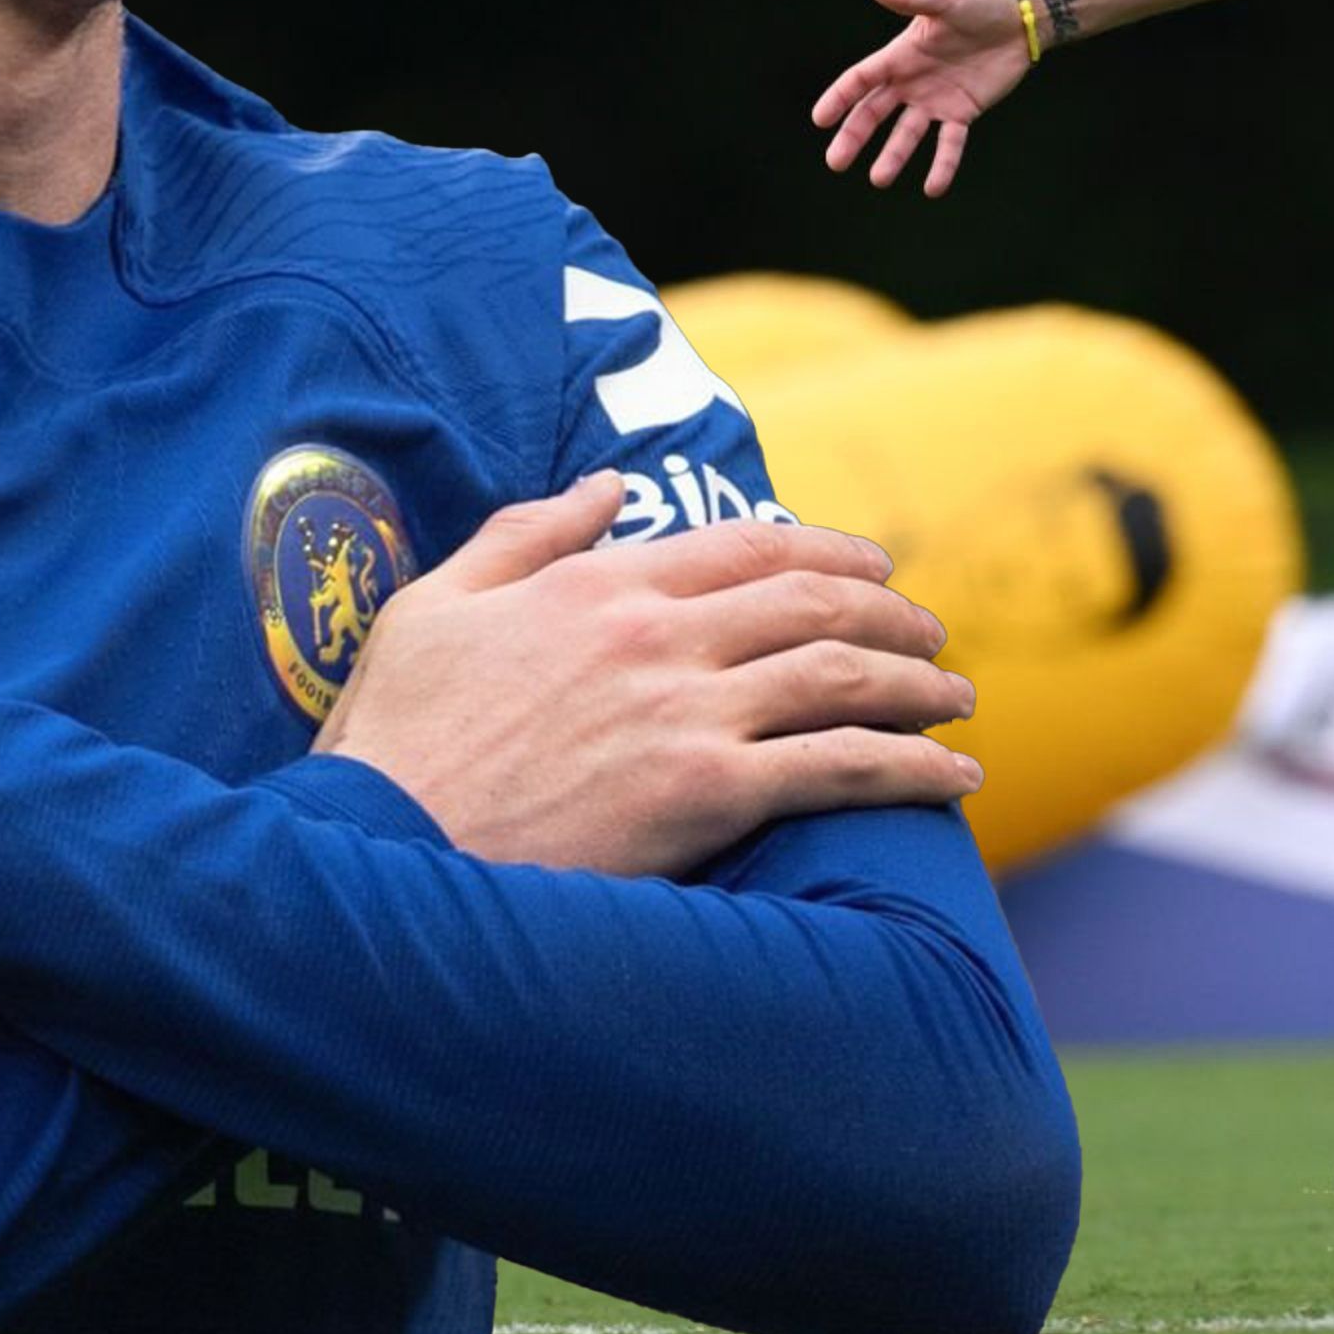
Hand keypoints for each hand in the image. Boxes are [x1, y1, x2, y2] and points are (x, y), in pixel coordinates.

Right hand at [323, 473, 979, 877]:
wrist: (375, 847)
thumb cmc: (392, 739)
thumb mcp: (435, 605)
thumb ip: (527, 534)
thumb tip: (606, 486)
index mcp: (598, 582)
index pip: (744, 546)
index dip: (825, 552)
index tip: (871, 569)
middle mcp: (657, 634)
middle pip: (813, 604)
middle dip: (890, 614)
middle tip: (933, 632)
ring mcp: (687, 713)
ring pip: (841, 677)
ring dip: (917, 683)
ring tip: (957, 697)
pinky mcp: (705, 795)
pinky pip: (840, 769)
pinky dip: (912, 768)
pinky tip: (955, 778)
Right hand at [811, 0, 1039, 196]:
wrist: (1019, 20)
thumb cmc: (978, 3)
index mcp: (900, 55)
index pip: (861, 79)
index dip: (840, 97)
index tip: (820, 120)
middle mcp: (911, 81)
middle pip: (874, 112)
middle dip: (854, 136)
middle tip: (835, 163)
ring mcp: (935, 100)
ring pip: (906, 134)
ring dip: (892, 156)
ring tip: (878, 180)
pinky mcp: (962, 112)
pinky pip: (949, 144)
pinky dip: (941, 165)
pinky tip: (932, 188)